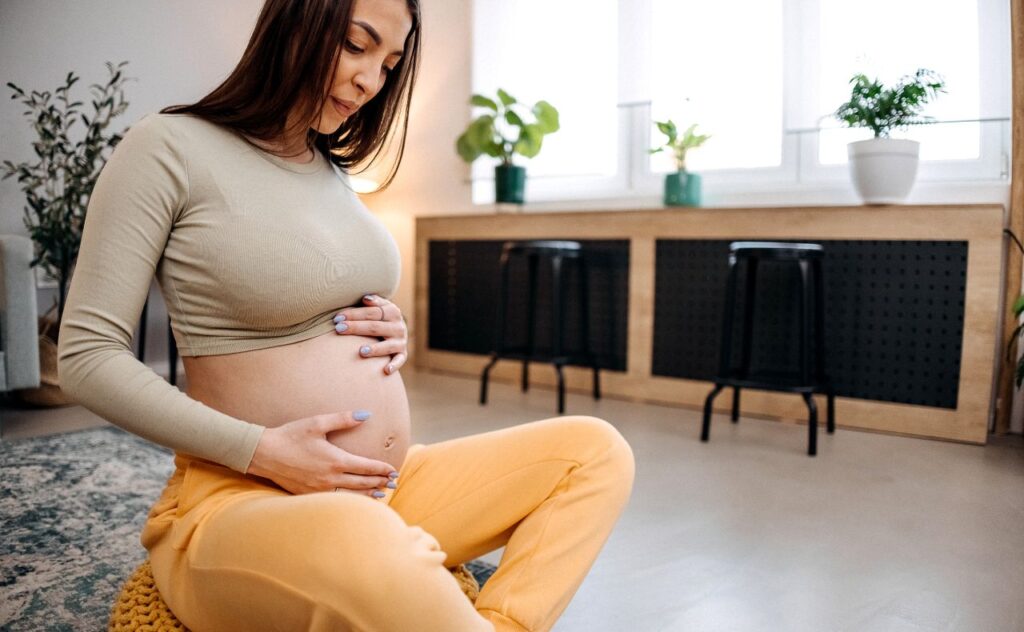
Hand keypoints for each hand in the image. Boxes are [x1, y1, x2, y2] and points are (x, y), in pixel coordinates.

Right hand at [245, 411, 397, 496]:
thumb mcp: (317, 423)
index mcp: (335, 461)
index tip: (393, 471)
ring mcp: (319, 490)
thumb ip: (343, 419)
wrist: (264, 454)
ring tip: (381, 494)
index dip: (382, 470)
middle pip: (362, 483)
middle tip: (394, 483)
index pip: (366, 467)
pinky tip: (354, 499)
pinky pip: (335, 500)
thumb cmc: (290, 435)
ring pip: (350, 495)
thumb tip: (366, 414)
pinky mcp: (308, 495)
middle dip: (380, 483)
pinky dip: (349, 499)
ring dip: (368, 494)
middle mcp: (330, 479)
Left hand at [333, 294, 407, 374]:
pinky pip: (399, 360)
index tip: (338, 318)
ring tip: (361, 352)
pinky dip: (394, 365)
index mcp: (393, 312)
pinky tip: (385, 370)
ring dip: (375, 349)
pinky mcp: (403, 354)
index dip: (354, 314)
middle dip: (356, 328)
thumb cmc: (380, 318)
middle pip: (375, 327)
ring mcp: (401, 341)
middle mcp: (398, 326)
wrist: (397, 331)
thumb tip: (365, 298)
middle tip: (339, 329)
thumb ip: (373, 302)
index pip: (372, 312)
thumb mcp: (380, 307)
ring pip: (387, 345)